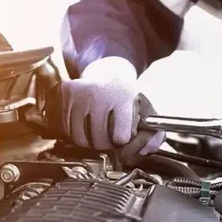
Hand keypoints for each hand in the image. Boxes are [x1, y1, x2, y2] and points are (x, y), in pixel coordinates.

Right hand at [46, 58, 165, 163]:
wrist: (108, 72)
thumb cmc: (126, 97)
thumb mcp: (146, 111)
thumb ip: (155, 134)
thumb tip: (147, 150)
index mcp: (123, 96)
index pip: (121, 137)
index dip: (122, 140)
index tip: (123, 134)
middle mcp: (100, 93)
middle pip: (99, 141)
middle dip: (105, 143)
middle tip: (108, 135)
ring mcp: (80, 93)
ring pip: (80, 139)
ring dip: (89, 141)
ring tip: (96, 130)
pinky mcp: (65, 93)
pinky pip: (66, 130)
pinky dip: (75, 132)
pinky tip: (84, 123)